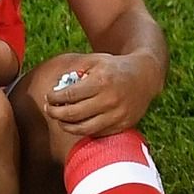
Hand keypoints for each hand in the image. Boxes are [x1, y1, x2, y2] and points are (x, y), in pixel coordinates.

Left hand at [42, 52, 162, 137]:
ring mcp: (117, 115)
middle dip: (55, 113)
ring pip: (83, 129)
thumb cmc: (115, 67)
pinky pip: (97, 133)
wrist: (145, 76)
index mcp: (101, 81)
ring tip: (61, 119)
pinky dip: (84, 130)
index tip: (49, 96)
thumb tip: (57, 86)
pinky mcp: (122, 126)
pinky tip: (78, 123)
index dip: (54, 98)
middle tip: (49, 109)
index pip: (69, 95)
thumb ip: (76, 69)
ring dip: (66, 126)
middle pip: (73, 114)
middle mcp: (109, 100)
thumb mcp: (96, 60)